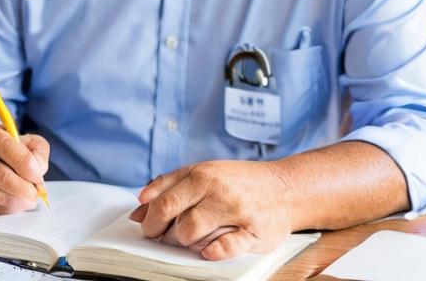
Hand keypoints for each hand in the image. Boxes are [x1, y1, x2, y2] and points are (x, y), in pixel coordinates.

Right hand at [0, 122, 49, 214]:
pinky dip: (9, 208)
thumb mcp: (26, 142)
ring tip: (30, 199)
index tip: (38, 176)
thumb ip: (38, 151)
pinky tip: (16, 203)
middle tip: (36, 193)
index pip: (4, 145)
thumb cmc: (8, 152)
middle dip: (24, 187)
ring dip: (19, 200)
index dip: (24, 162)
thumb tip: (38, 170)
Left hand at [129, 160, 295, 259]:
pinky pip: (223, 249)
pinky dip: (211, 252)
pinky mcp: (254, 233)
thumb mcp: (204, 173)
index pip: (162, 201)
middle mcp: (218, 190)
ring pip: (192, 232)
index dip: (149, 219)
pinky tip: (209, 249)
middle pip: (173, 218)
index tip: (148, 227)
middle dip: (161, 233)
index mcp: (202, 174)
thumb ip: (169, 186)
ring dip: (185, 242)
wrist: (287, 188)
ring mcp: (236, 211)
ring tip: (191, 239)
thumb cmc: (241, 182)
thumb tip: (138, 209)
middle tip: (163, 237)